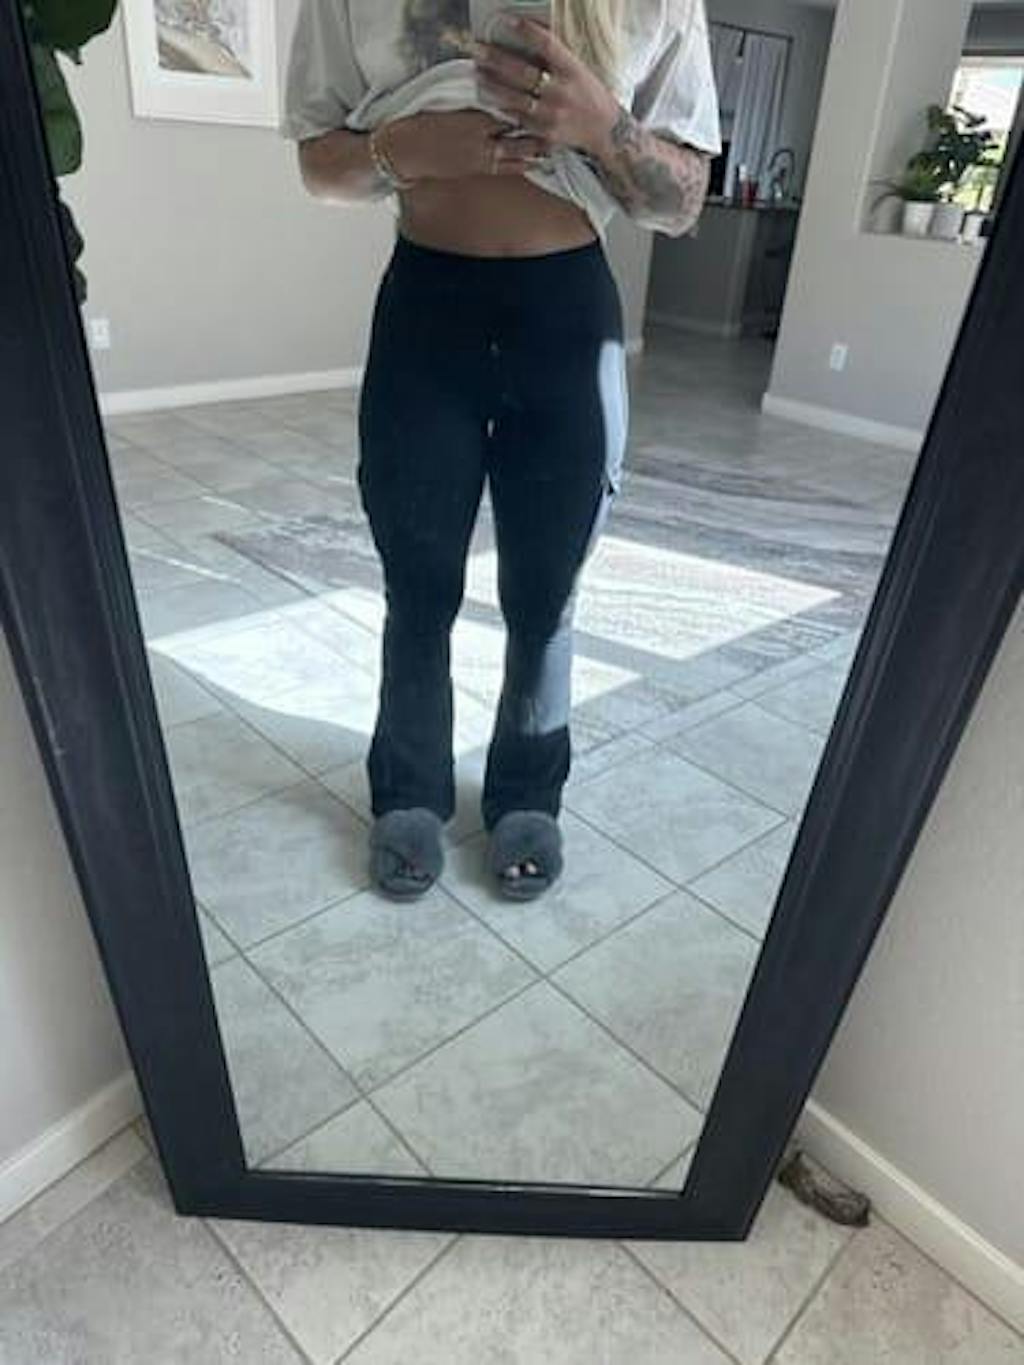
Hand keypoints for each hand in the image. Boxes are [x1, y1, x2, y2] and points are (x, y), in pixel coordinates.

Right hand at [383, 110, 549, 181]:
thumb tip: (499, 101)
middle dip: (538, 133)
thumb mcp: (452, 107)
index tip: (542, 102)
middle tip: (557, 128)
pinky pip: (505, 169)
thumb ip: (478, 106)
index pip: (509, 110)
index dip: (527, 108)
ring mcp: (480, 157)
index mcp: (476, 117)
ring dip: (535, 152)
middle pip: (518, 134)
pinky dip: (521, 166)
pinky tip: (534, 164)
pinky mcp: (476, 170)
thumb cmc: (424, 124)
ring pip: (515, 155)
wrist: (406, 151)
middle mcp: (482, 139)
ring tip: (552, 149)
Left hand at [473, 18, 621, 157]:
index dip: (526, 31)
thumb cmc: (588, 93)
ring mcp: (553, 115)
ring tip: (478, 73)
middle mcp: (562, 92)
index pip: (547, 45)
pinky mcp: (547, 135)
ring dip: (493, 85)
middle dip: (496, 60)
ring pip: (516, 99)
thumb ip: (555, 56)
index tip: (506, 20)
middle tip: (477, 49)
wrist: (605, 130)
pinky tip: (488, 101)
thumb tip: (529, 32)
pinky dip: (502, 111)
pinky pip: (519, 122)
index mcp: (572, 70)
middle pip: (524, 72)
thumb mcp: (577, 69)